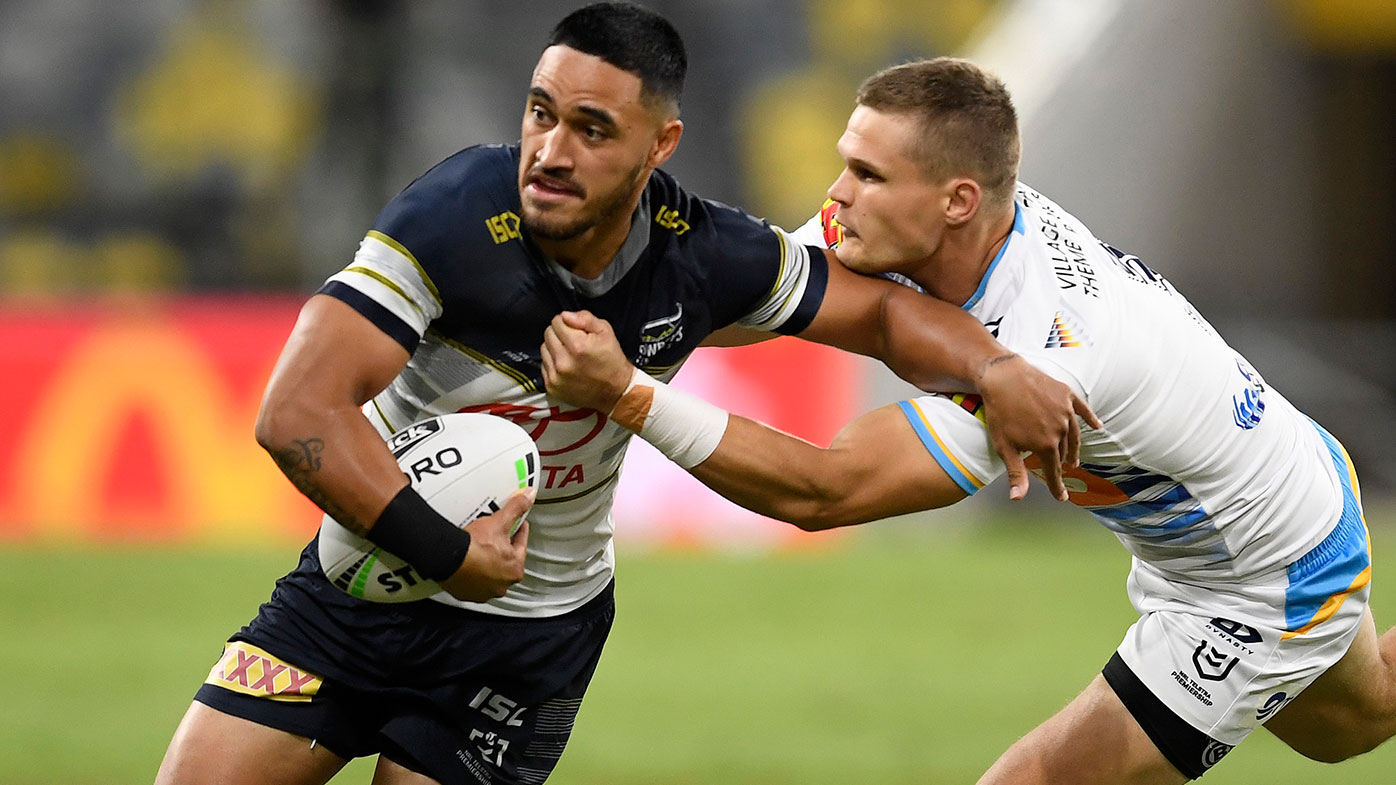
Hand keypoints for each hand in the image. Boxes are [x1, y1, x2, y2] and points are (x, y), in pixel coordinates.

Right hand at [439, 489, 532, 601]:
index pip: (520, 543)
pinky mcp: (466, 593)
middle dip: (501, 547)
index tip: (515, 523)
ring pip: (489, 572)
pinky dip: (471, 573)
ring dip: (486, 562)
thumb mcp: (499, 522)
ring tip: (478, 547)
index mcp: (515, 568)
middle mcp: (502, 584)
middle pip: (505, 559)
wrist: (447, 560)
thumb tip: (528, 497)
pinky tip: (466, 562)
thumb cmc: (474, 548)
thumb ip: (516, 509)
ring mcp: (484, 591)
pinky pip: (472, 581)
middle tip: (492, 534)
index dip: (517, 529)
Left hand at [541, 310, 635, 411]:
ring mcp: (556, 376)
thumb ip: (585, 318)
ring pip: (544, 349)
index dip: (567, 322)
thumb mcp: (606, 332)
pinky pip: (544, 366)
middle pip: (548, 334)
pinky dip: (553, 363)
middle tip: (574, 342)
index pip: (557, 321)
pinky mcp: (552, 386)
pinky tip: (567, 366)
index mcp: (577, 346)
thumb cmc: (612, 362)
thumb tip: (566, 315)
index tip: (575, 329)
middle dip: (560, 334)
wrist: (616, 392)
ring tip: (571, 355)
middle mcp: (564, 362)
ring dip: (555, 348)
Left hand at [976, 354, 1101, 501]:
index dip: (1057, 486)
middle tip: (1063, 470)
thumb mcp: (1005, 447)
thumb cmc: (1000, 412)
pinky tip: (1098, 426)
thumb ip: (1016, 473)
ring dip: (1073, 448)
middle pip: (1063, 451)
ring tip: (1072, 459)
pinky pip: (1083, 410)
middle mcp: (1061, 429)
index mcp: (1046, 445)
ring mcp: (1066, 411)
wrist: (1003, 376)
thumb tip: (1017, 499)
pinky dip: (1091, 419)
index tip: (1061, 498)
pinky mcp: (1067, 395)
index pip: (1054, 471)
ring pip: (1073, 434)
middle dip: (1062, 463)